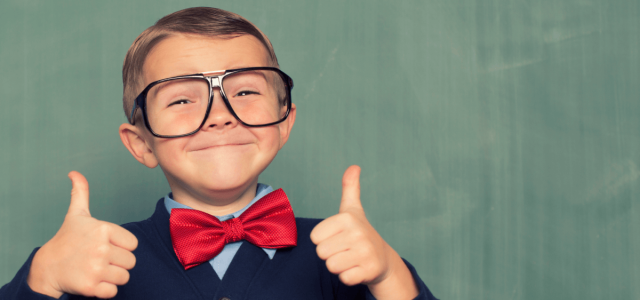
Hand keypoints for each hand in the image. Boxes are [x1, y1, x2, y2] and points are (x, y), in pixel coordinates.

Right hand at [27, 171, 137, 298]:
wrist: (47, 267)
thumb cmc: (67, 240)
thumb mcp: (76, 215)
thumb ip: (81, 193)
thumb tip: (74, 173)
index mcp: (103, 229)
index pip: (133, 244)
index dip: (122, 247)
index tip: (106, 246)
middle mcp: (100, 248)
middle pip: (131, 261)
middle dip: (119, 263)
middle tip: (101, 259)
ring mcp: (96, 268)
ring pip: (125, 277)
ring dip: (113, 276)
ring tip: (97, 269)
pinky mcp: (91, 287)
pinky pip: (114, 291)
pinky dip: (106, 290)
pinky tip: (94, 281)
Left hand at [310, 165, 417, 298]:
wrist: (382, 258)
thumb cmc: (360, 233)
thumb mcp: (353, 209)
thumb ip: (350, 188)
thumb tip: (354, 166)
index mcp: (347, 218)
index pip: (315, 237)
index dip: (324, 240)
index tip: (338, 237)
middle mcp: (358, 233)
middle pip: (321, 253)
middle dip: (331, 254)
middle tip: (345, 249)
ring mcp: (365, 253)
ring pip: (331, 266)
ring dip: (339, 266)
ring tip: (350, 258)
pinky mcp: (369, 271)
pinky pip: (344, 278)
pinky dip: (348, 276)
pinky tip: (357, 268)